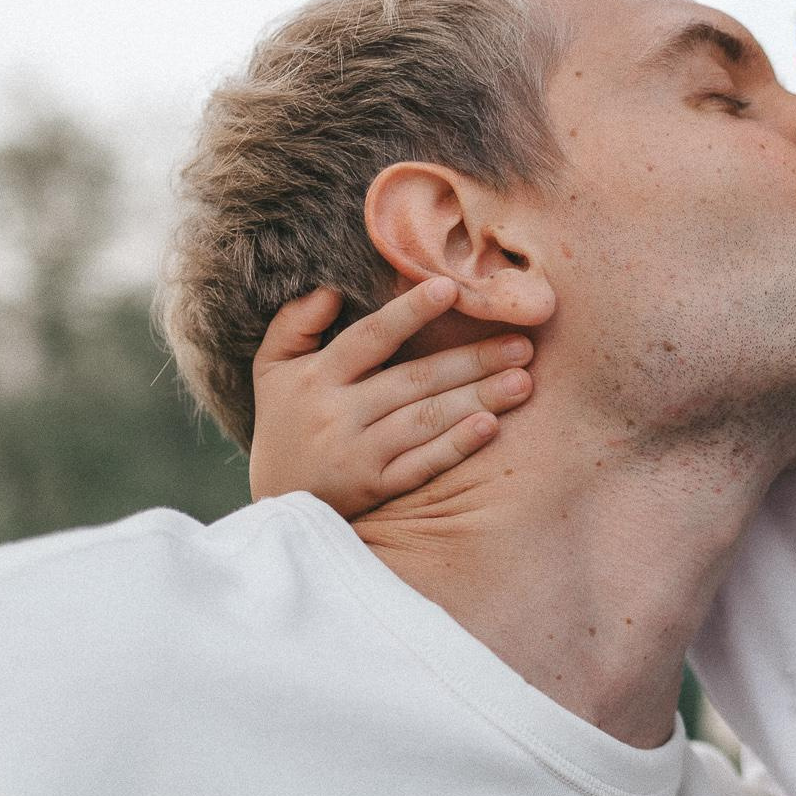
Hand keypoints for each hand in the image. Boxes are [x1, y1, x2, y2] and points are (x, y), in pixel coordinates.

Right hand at [249, 278, 534, 517]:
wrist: (278, 506)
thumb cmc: (284, 424)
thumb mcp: (272, 369)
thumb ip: (294, 324)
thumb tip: (329, 289)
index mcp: (317, 377)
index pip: (370, 337)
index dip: (410, 313)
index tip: (452, 289)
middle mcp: (337, 414)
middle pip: (414, 380)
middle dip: (471, 360)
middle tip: (521, 345)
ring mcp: (358, 454)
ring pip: (425, 420)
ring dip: (478, 398)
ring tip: (523, 381)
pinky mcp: (375, 488)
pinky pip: (422, 465)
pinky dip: (456, 446)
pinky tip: (490, 426)